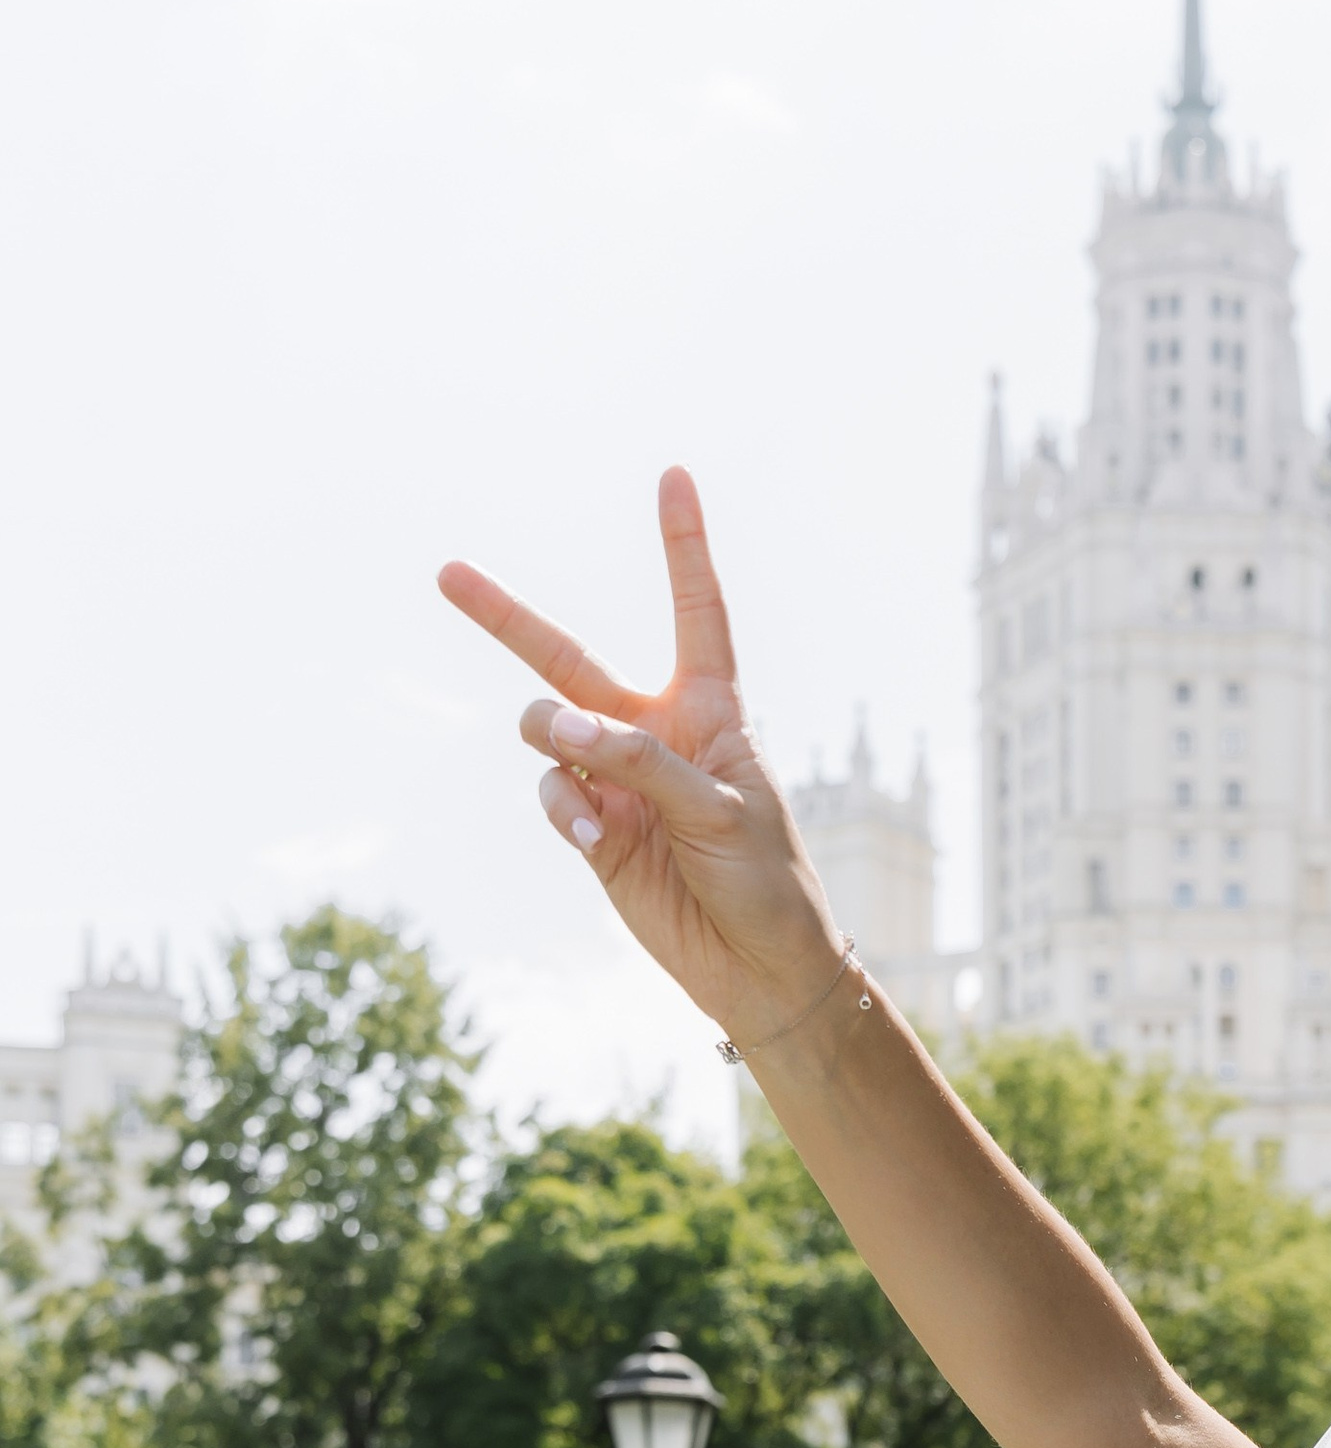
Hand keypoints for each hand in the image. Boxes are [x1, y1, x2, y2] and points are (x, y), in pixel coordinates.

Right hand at [438, 466, 842, 1049]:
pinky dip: (567, 810)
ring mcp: (616, 781)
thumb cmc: (766, 882)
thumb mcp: (718, 812)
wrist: (758, 971)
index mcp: (709, 710)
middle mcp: (654, 733)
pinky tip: (599, 841)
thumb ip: (638, 760)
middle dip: (506, 617)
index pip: (695, 612)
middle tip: (447, 572)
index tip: (674, 476)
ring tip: (598, 803)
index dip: (683, 546)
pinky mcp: (593, 831)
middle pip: (570, 658)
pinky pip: (554, 794)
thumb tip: (555, 726)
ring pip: (548, 731)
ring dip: (558, 750)